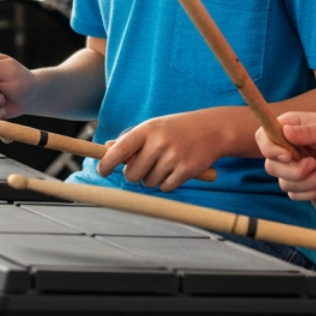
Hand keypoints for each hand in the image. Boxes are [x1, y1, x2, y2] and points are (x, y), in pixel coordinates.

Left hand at [96, 111, 227, 191]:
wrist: (213, 129)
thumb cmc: (178, 128)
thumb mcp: (154, 127)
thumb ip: (132, 139)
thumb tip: (107, 148)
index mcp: (147, 129)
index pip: (119, 150)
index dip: (106, 163)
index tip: (102, 171)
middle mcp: (159, 142)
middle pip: (132, 174)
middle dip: (135, 174)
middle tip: (145, 166)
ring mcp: (173, 157)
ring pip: (148, 182)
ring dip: (153, 178)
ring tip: (165, 164)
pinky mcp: (186, 170)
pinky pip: (165, 188)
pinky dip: (167, 183)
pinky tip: (176, 170)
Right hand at [256, 112, 315, 199]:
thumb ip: (307, 132)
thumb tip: (286, 132)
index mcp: (286, 127)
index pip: (262, 138)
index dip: (269, 150)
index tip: (289, 156)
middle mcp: (284, 147)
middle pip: (271, 166)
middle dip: (294, 171)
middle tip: (314, 164)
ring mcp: (290, 165)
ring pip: (283, 183)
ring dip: (307, 182)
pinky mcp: (299, 180)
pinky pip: (293, 194)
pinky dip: (309, 192)